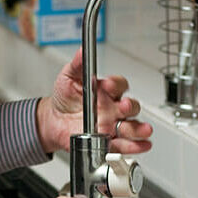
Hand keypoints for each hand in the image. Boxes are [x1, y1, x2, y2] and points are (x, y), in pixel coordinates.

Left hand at [37, 48, 152, 153]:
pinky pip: (125, 145)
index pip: (119, 85)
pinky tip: (142, 145)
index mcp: (106, 91)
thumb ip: (77, 65)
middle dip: (130, 107)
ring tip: (143, 130)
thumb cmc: (64, 98)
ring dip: (139, 129)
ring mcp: (113, 126)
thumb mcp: (68, 77)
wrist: (53, 121)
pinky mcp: (109, 142)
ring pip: (132, 127)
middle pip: (131, 107)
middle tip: (123, 107)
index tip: (106, 85)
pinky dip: (136, 146)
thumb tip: (82, 51)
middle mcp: (113, 109)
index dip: (115, 84)